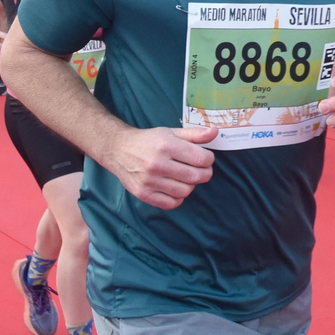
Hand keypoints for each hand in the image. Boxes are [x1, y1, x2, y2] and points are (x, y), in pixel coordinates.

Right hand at [101, 126, 217, 210]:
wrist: (118, 149)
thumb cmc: (148, 140)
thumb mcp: (171, 132)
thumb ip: (195, 134)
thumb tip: (215, 132)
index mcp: (166, 146)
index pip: (202, 159)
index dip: (209, 159)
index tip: (205, 158)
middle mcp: (157, 164)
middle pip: (195, 176)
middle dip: (204, 173)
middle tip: (201, 169)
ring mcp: (149, 181)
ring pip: (185, 191)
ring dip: (191, 185)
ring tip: (185, 177)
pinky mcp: (143, 194)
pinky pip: (171, 203)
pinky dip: (178, 197)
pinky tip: (175, 187)